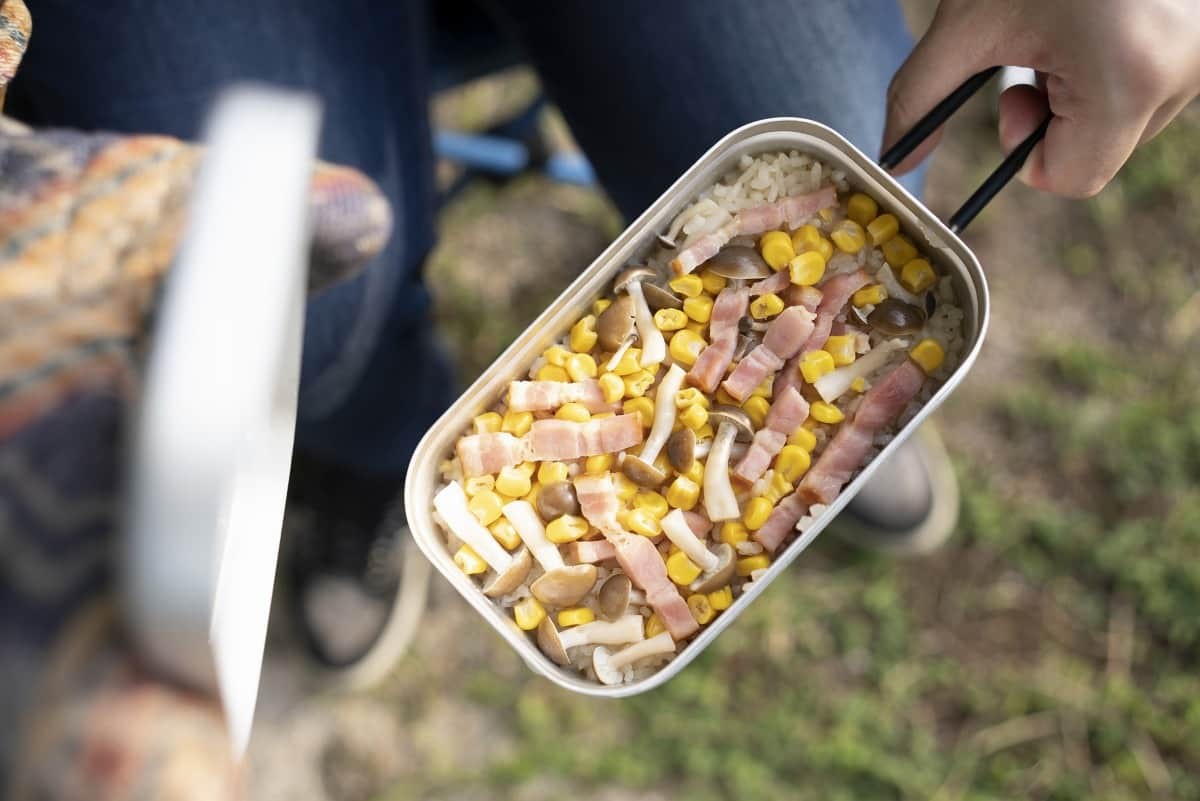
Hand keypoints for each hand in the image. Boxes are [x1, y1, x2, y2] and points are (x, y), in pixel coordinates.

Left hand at [882, 0, 1199, 196]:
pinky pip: (1155, 81)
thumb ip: (920, 97)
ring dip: (1087, 89)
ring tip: (1075, 24)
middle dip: (1057, 115)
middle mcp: (1185, 72)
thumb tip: (894, 162)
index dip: (1029, 153)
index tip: (1013, 98)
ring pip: (1129, 119)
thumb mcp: (968, 21)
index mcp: (1129, 78)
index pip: (1074, 178)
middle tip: (1039, 52)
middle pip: (1101, 150)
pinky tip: (1102, 17)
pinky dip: (1118, 63)